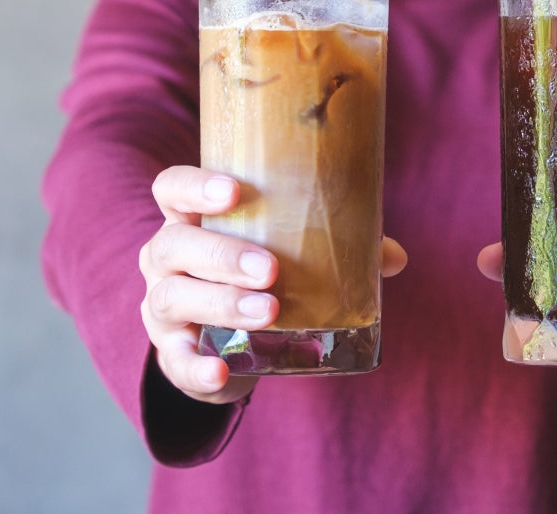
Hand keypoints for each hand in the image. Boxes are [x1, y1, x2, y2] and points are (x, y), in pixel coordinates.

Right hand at [140, 165, 407, 404]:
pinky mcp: (172, 354)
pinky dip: (197, 367)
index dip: (194, 186)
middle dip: (222, 255)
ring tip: (269, 311)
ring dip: (222, 303)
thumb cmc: (259, 277)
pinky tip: (222, 370)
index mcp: (190, 220)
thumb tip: (393, 257)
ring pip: (173, 298)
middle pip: (174, 246)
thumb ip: (338, 248)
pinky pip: (175, 362)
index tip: (234, 191)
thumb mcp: (289, 254)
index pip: (172, 189)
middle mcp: (165, 259)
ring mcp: (162, 307)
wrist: (227, 342)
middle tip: (271, 268)